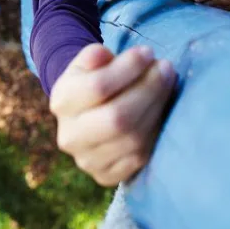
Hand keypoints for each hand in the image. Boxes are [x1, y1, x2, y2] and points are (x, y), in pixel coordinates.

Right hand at [50, 44, 175, 186]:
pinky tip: (160, 109)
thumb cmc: (92, 80)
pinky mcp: (107, 176)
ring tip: (167, 82)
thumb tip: (103, 55)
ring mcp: (88, 161)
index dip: (128, 68)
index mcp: (62, 102)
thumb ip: (93, 56)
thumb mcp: (87, 63)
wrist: (86, 116)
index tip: (147, 52)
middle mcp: (70, 136)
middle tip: (166, 68)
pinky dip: (155, 130)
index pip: (97, 86)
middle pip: (117, 117)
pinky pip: (139, 156)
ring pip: (133, 138)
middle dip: (148, 89)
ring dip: (157, 107)